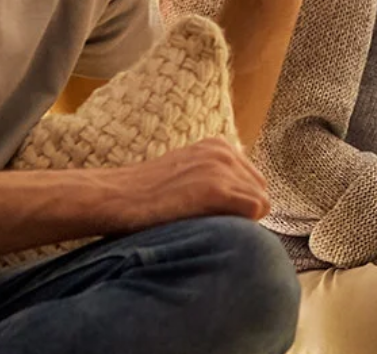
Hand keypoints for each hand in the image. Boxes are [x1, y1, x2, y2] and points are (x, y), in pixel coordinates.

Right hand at [95, 138, 270, 232]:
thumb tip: (244, 205)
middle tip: (213, 225)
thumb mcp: (186, 174)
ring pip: (261, 204)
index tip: (217, 217)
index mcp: (219, 146)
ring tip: (208, 227)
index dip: (241, 205)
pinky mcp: (215, 189)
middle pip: (261, 192)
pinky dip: (242, 226)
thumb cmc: (147, 195)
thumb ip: (214, 179)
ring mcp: (220, 168)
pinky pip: (255, 210)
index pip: (255, 182)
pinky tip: (213, 229)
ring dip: (241, 222)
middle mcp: (224, 151)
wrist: (115, 197)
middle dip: (245, 213)